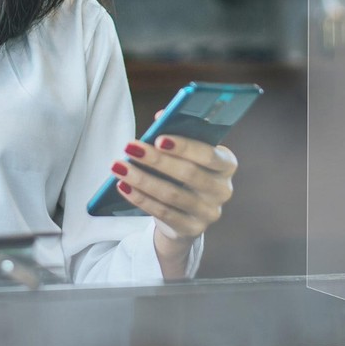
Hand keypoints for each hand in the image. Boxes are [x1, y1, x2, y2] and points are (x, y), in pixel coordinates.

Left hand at [109, 131, 237, 278]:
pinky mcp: (192, 229)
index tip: (158, 138)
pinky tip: (123, 185)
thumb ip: (175, 133)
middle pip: (188, 174)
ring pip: (172, 195)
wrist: (185, 212)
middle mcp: (223, 190)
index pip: (209, 155)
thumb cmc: (182, 171)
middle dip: (155, 160)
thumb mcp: (184, 152)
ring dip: (141, 179)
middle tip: (129, 147)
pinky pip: (163, 213)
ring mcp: (209, 213)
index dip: (184, 146)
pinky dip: (140, 198)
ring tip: (118, 166)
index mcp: (226, 164)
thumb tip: (161, 116)